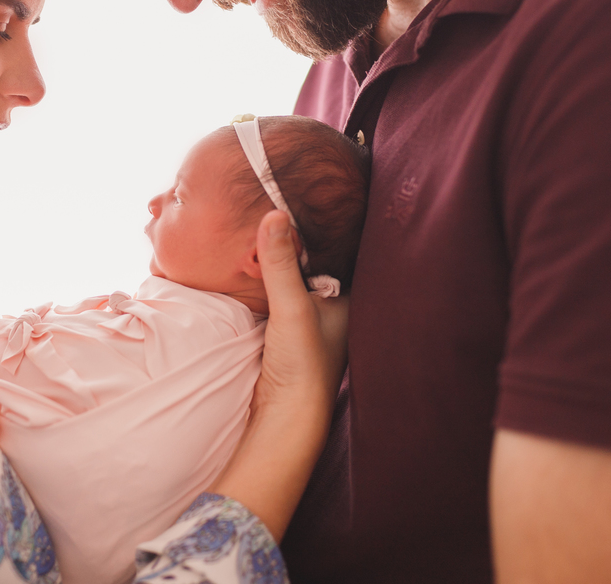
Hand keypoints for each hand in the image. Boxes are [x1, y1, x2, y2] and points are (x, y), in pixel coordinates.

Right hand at [253, 209, 349, 418]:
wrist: (286, 414)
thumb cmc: (303, 363)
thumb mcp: (291, 306)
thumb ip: (280, 262)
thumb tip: (275, 213)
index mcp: (351, 298)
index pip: (344, 250)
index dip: (330, 225)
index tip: (313, 195)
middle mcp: (338, 306)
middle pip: (320, 262)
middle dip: (304, 239)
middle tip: (284, 199)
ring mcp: (315, 319)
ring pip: (301, 278)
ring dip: (286, 260)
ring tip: (270, 219)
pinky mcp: (292, 331)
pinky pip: (284, 292)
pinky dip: (274, 279)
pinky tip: (258, 263)